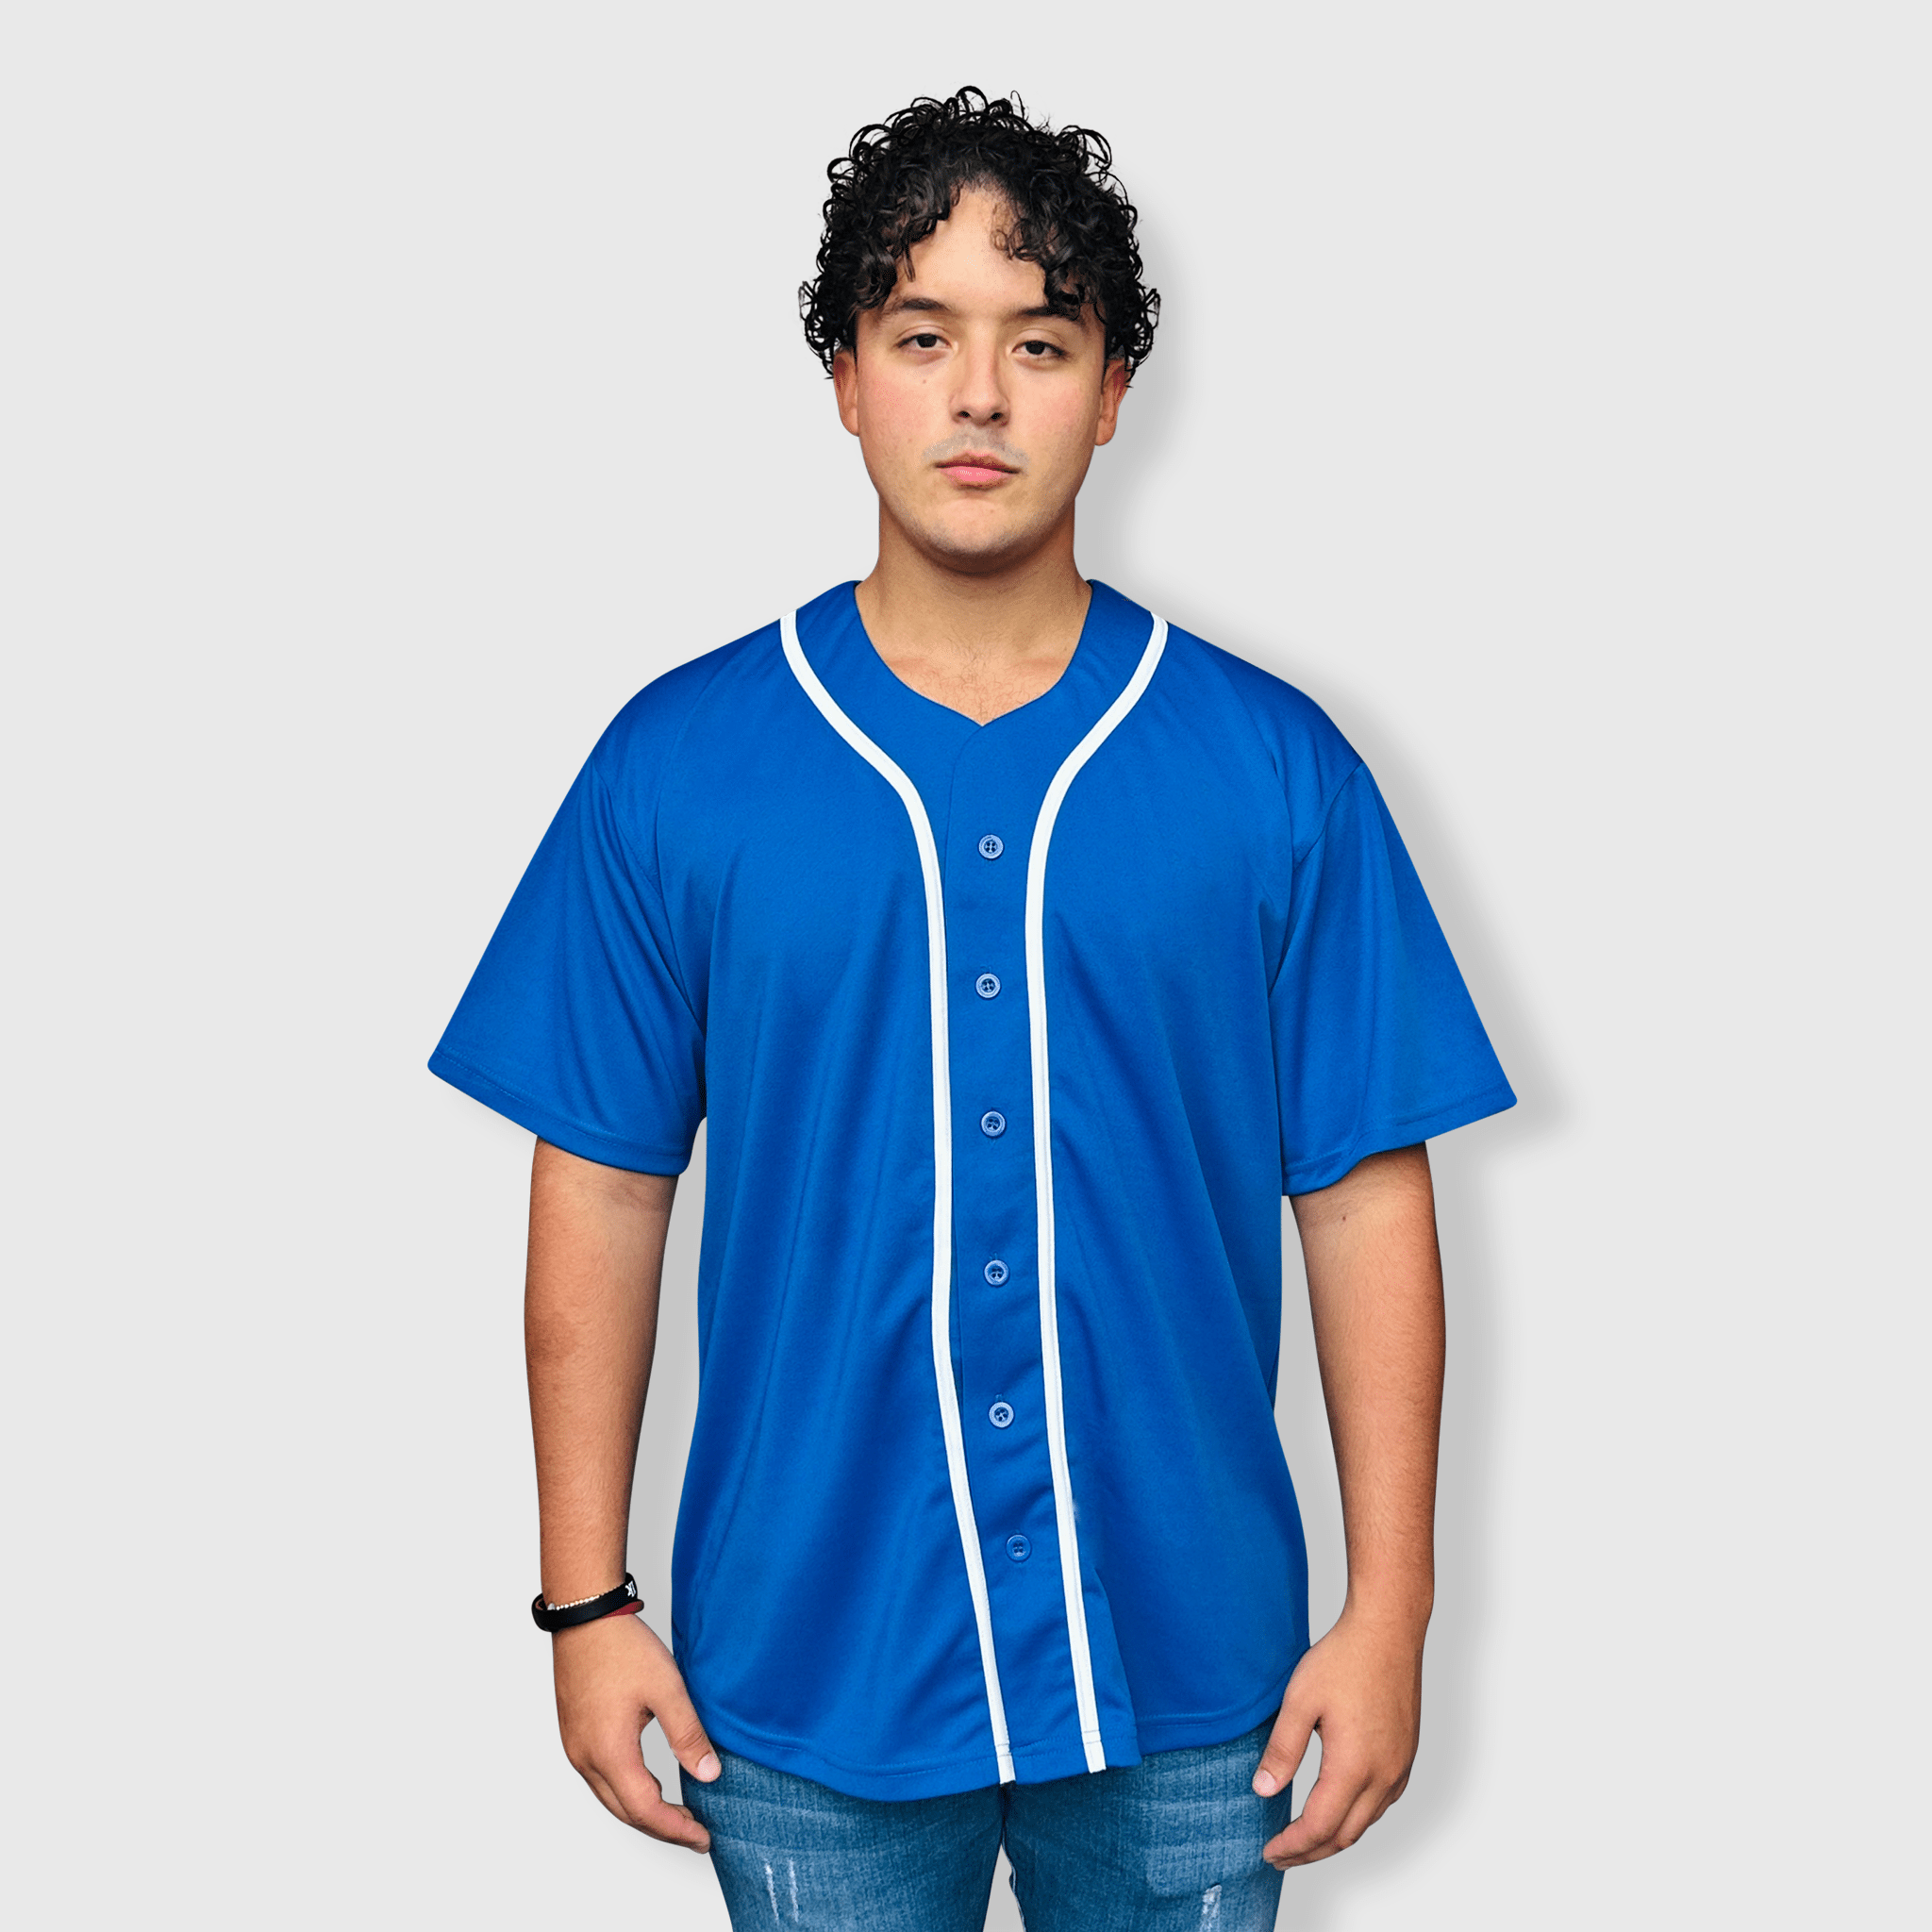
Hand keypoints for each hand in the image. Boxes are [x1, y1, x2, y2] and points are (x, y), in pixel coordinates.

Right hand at [552, 1610, 720, 1849]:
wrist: (584, 1617)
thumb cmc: (622, 1647)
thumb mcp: (667, 1688)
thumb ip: (688, 1734)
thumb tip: (709, 1774)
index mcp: (609, 1752)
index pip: (644, 1810)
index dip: (676, 1829)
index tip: (703, 1837)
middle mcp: (586, 1758)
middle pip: (625, 1812)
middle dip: (662, 1827)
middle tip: (695, 1832)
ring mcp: (576, 1748)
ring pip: (610, 1798)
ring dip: (643, 1810)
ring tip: (678, 1812)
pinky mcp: (575, 1735)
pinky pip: (601, 1778)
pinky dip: (627, 1791)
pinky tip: (648, 1782)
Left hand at [1253, 1610, 1424, 1868]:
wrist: (1388, 1631)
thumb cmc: (1344, 1659)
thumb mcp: (1300, 1700)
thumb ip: (1282, 1750)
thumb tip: (1263, 1789)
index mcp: (1354, 1767)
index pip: (1319, 1827)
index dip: (1292, 1846)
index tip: (1269, 1852)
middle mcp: (1383, 1776)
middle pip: (1344, 1835)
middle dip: (1309, 1852)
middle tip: (1280, 1856)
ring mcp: (1399, 1767)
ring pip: (1365, 1823)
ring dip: (1333, 1837)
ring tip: (1303, 1839)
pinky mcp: (1405, 1755)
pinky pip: (1381, 1804)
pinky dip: (1355, 1818)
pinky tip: (1337, 1809)